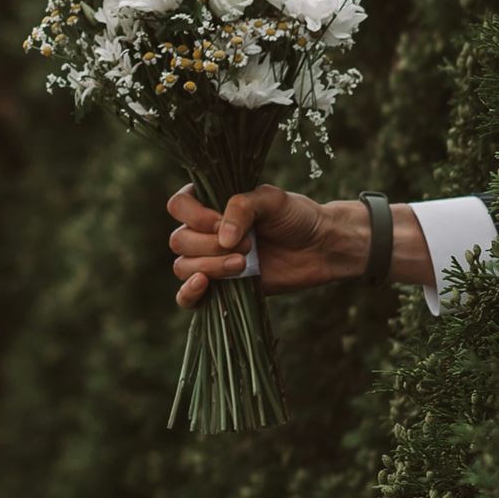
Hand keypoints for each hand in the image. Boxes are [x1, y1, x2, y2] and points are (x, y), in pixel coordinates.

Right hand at [166, 183, 373, 308]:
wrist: (319, 247)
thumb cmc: (296, 216)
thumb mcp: (272, 200)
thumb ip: (243, 207)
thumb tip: (221, 238)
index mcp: (211, 202)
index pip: (179, 206)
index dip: (196, 217)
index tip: (223, 224)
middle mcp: (204, 231)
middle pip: (179, 240)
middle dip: (210, 246)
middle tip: (248, 246)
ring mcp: (210, 259)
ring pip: (183, 267)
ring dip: (209, 267)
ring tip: (243, 264)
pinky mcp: (220, 286)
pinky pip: (187, 297)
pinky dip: (188, 294)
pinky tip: (204, 285)